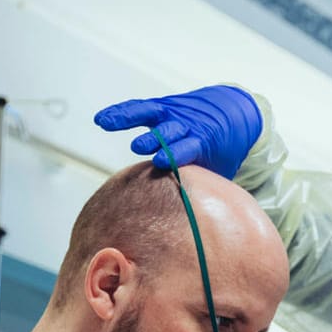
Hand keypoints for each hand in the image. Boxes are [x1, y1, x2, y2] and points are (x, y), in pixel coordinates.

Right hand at [93, 85, 261, 179]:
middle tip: (138, 147)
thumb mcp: (221, 170)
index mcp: (204, 142)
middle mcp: (187, 126)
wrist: (231, 116)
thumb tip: (204, 223)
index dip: (177, 153)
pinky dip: (120, 113)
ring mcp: (174, 114)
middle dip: (154, 138)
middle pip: (169, 130)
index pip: (190, 146)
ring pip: (151, 114)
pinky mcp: (162, 107)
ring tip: (107, 124)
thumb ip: (209, 189)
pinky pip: (139, 108)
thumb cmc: (222, 151)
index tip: (162, 163)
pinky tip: (101, 120)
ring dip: (128, 118)